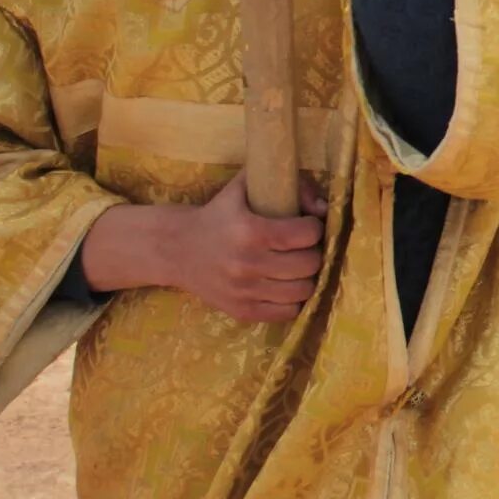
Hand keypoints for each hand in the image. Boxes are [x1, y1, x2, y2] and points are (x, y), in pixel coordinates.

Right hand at [83, 173, 327, 322]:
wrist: (174, 249)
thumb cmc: (216, 215)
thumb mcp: (244, 188)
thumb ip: (288, 185)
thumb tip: (324, 207)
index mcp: (250, 231)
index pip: (307, 234)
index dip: (314, 228)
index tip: (307, 226)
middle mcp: (247, 264)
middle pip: (309, 264)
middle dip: (312, 252)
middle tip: (303, 248)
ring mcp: (243, 291)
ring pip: (303, 291)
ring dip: (306, 278)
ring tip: (296, 268)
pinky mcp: (240, 311)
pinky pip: (286, 313)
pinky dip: (292, 300)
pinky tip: (284, 287)